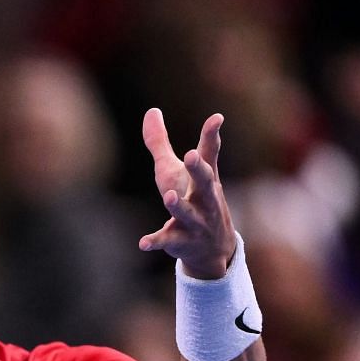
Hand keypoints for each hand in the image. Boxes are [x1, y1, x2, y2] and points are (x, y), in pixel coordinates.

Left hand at [138, 109, 237, 279]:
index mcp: (204, 179)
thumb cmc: (194, 200)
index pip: (209, 154)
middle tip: (191, 155)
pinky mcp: (180, 241)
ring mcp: (195, 222)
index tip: (216, 118)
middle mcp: (204, 200)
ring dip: (180, 206)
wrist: (214, 249)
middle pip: (205, 183)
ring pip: (188, 214)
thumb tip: (151, 111)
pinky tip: (143, 243)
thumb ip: (161, 143)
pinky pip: (168, 241)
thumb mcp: (176, 171)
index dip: (211, 136)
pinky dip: (156, 241)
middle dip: (199, 170)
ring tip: (169, 196)